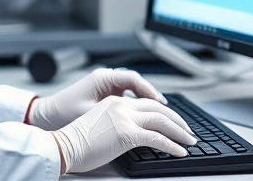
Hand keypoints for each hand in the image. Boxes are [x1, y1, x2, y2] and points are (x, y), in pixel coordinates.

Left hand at [29, 68, 165, 130]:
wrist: (46, 117)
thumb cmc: (63, 113)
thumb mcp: (90, 113)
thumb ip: (113, 113)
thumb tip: (136, 118)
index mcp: (102, 78)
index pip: (133, 79)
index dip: (149, 90)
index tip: (160, 102)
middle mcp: (105, 79)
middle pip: (136, 83)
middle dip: (151, 96)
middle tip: (165, 109)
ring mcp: (105, 87)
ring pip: (132, 90)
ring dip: (144, 101)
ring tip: (158, 113)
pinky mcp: (103, 96)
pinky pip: (125, 97)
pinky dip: (135, 105)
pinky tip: (142, 116)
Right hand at [52, 96, 196, 173]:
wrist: (63, 145)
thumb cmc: (76, 142)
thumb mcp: (100, 125)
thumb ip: (117, 124)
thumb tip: (134, 135)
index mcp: (115, 102)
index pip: (147, 103)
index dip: (165, 112)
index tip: (174, 122)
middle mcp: (122, 105)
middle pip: (159, 108)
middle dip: (177, 120)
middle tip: (187, 131)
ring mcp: (125, 118)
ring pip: (162, 120)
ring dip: (179, 132)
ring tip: (189, 141)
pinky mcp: (127, 133)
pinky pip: (158, 138)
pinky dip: (173, 145)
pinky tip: (180, 151)